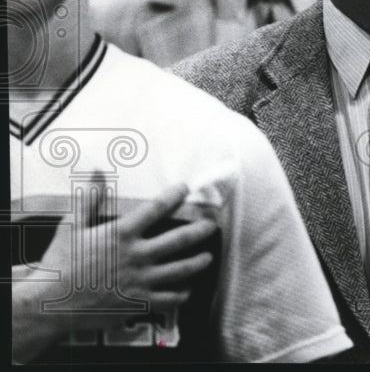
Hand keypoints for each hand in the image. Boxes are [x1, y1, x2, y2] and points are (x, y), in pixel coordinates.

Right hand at [13, 179, 216, 360]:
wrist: (50, 303)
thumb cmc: (60, 264)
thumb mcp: (72, 226)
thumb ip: (88, 199)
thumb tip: (96, 172)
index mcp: (122, 234)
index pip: (156, 209)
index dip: (174, 196)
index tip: (185, 188)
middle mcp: (137, 255)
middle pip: (179, 239)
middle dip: (200, 230)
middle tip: (212, 225)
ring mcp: (140, 280)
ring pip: (180, 270)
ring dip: (198, 262)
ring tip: (208, 257)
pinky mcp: (138, 302)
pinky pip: (167, 298)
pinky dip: (181, 294)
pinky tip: (187, 290)